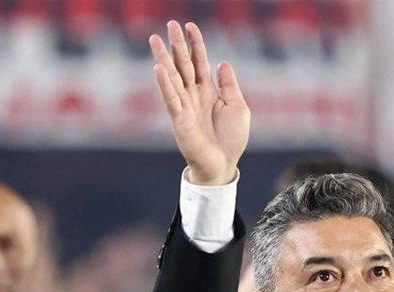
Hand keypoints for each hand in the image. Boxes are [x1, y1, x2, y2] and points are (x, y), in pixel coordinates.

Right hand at [149, 21, 249, 185]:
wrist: (223, 166)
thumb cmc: (231, 140)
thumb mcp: (238, 107)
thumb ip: (229, 85)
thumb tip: (222, 62)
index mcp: (208, 91)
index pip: (200, 61)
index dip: (195, 44)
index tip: (190, 26)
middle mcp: (193, 95)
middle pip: (183, 64)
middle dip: (176, 45)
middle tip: (170, 24)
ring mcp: (184, 106)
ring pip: (172, 77)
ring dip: (163, 59)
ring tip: (155, 40)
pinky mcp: (179, 120)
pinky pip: (171, 99)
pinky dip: (164, 84)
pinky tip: (159, 69)